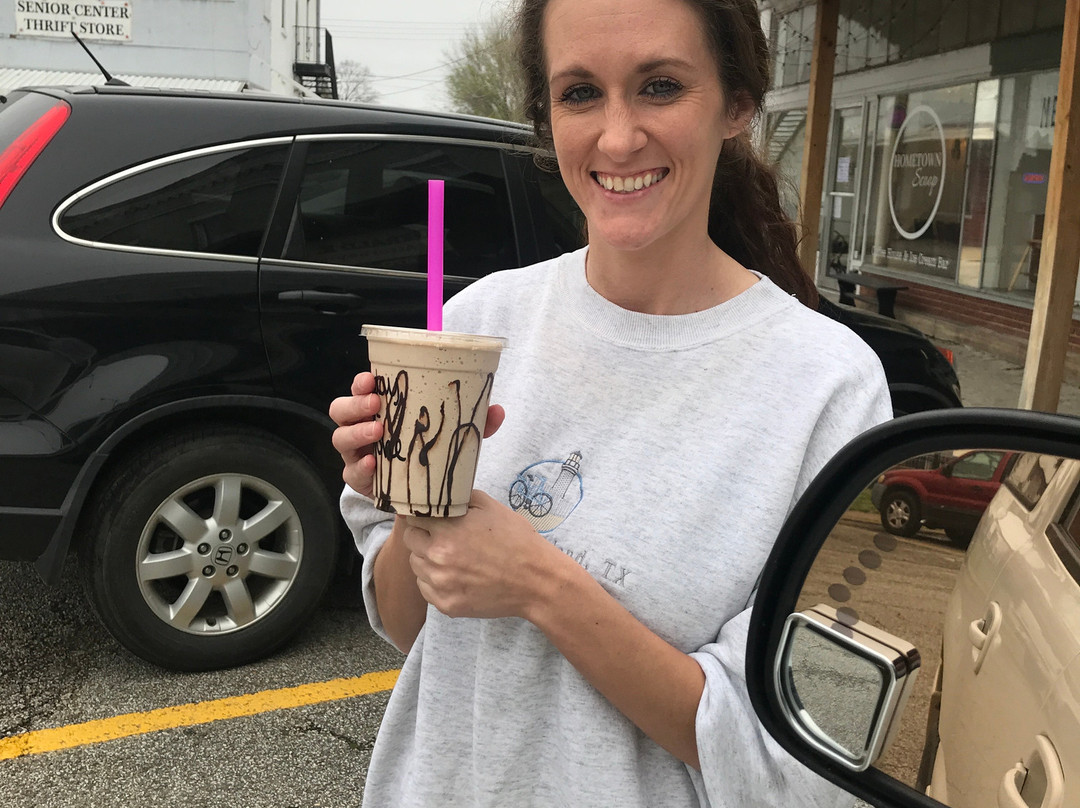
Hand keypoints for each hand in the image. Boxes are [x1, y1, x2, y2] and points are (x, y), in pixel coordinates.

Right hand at [330, 373, 505, 498]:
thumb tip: (497, 410)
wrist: (420, 494)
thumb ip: (474, 423)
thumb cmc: (428, 451)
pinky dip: (360, 468)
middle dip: (356, 404)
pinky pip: (351, 473)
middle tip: (376, 404)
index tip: (371, 379)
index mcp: (380, 409)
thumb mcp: (451, 433)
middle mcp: (362, 427)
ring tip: (377, 432)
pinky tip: (373, 465)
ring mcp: (357, 454)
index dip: (361, 382)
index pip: (362, 388)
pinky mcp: (360, 480)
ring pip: (340, 439)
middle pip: (341, 410)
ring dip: (357, 433)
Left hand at [402, 490, 561, 619]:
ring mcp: (441, 584)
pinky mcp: (447, 605)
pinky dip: (435, 582)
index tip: (431, 518)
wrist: (536, 581)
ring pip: (417, 567)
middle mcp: (438, 558)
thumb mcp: (492, 508)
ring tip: (452, 558)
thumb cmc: (516, 541)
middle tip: (443, 537)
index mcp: (446, 531)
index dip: (422, 516)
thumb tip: (440, 495)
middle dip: (423, 536)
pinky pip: (426, 589)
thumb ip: (461, 498)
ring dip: (427, 559)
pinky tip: (455, 576)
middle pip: (411, 542)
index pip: (413, 518)